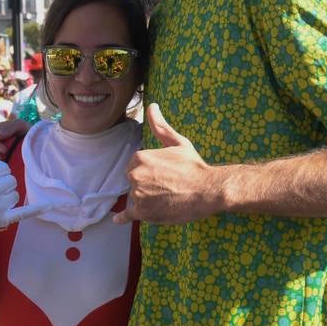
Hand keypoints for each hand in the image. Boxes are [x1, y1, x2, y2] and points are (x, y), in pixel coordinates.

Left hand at [113, 104, 222, 224]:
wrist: (207, 190)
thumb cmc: (194, 166)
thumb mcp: (178, 142)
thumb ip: (161, 126)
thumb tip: (152, 106)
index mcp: (140, 158)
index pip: (134, 166)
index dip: (148, 171)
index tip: (163, 174)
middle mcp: (135, 175)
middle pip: (133, 182)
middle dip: (145, 184)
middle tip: (166, 187)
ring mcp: (138, 195)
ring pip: (135, 197)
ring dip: (145, 199)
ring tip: (165, 198)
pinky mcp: (143, 212)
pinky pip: (127, 215)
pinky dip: (123, 218)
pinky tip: (119, 219)